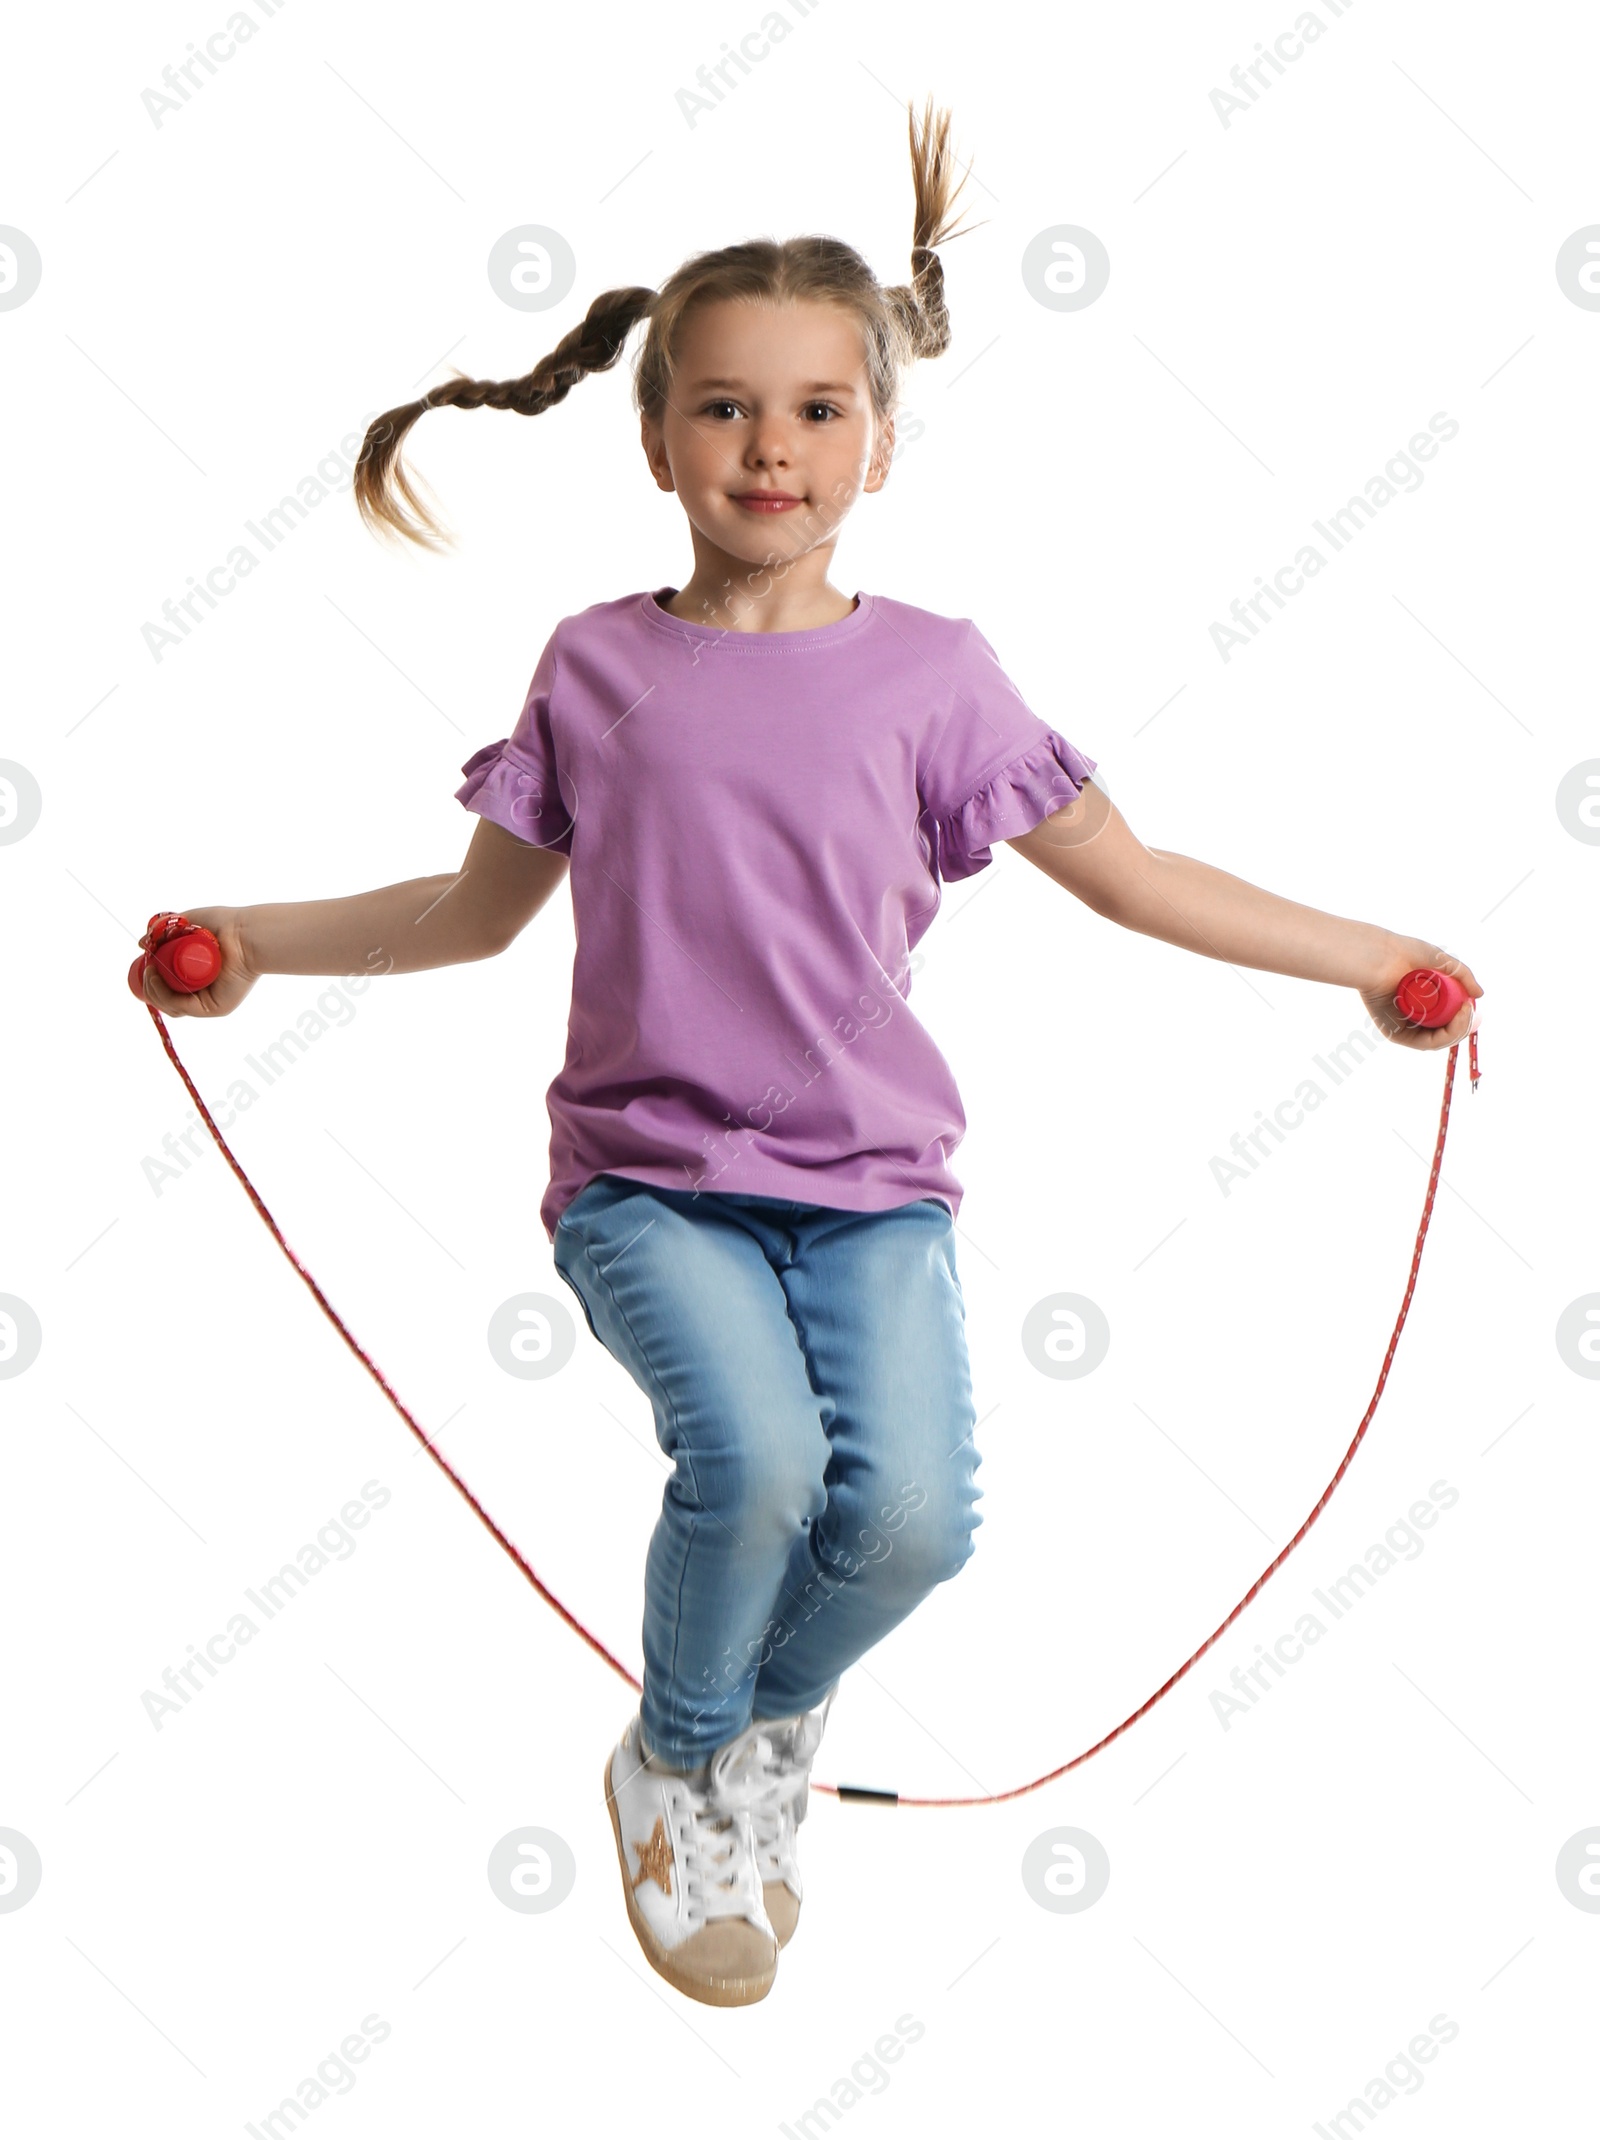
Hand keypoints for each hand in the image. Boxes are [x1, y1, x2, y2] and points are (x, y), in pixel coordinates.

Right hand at [138, 907, 258, 1019]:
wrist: (243, 932)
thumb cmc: (222, 924)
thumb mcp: (186, 924)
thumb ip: (164, 930)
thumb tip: (142, 944)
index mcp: (197, 978)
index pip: (169, 989)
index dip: (153, 983)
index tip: (145, 966)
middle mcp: (203, 993)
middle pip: (167, 1000)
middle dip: (150, 988)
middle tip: (147, 969)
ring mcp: (208, 1002)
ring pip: (171, 1006)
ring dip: (153, 991)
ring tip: (151, 971)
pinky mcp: (213, 1008)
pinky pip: (181, 1008)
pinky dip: (164, 996)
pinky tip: (156, 980)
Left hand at [1359, 937, 1483, 1052]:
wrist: (1380, 955)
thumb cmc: (1405, 953)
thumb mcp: (1441, 961)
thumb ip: (1463, 976)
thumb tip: (1479, 995)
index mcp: (1424, 1002)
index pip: (1448, 1019)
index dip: (1464, 1018)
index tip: (1471, 1006)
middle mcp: (1414, 1017)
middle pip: (1446, 1032)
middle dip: (1464, 1025)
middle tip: (1468, 1009)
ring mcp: (1405, 1026)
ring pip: (1439, 1040)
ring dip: (1459, 1029)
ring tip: (1464, 1011)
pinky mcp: (1396, 1034)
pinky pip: (1425, 1043)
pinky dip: (1446, 1035)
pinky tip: (1456, 1018)